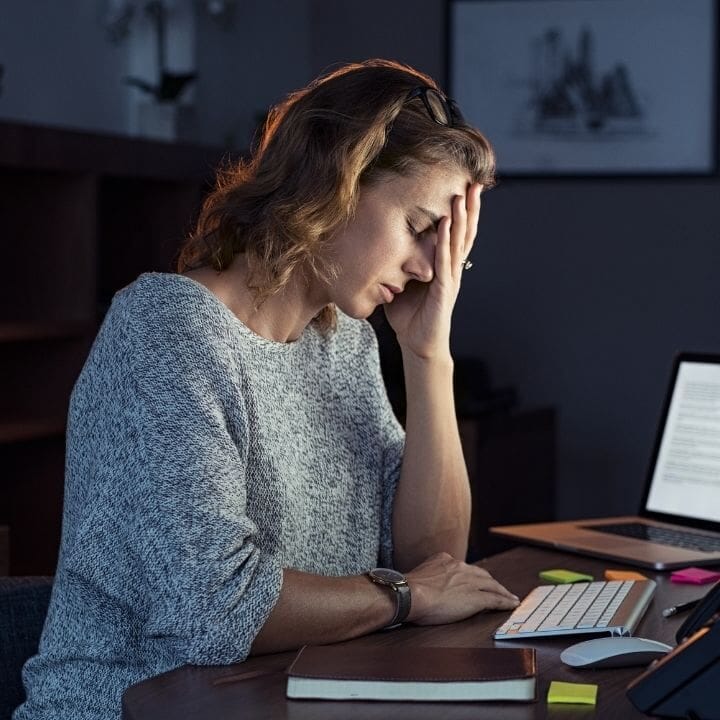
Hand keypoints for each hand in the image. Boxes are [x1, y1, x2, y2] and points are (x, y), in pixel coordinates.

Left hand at [384, 183, 481, 358]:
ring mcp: (450, 278)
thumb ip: (400, 265)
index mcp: (444, 266)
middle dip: (470, 207)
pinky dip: (446, 241)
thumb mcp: (403, 283)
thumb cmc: (410, 317)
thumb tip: (383, 246)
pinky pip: (445, 261)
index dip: (463, 212)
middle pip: (465, 233)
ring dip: (461, 218)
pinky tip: (447, 224)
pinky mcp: (444, 289)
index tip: (466, 187)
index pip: (456, 234)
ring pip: (459, 243)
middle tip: (476, 182)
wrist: (418, 344)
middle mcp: (452, 269)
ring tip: (464, 195)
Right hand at [405, 552, 519, 625]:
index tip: (476, 581)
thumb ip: (428, 577)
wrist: (410, 594)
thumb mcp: (419, 575)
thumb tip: (424, 586)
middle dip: (491, 582)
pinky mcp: (476, 597)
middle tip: (499, 589)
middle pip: (481, 574)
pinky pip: (495, 599)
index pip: (464, 568)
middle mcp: (459, 567)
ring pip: (492, 585)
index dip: (473, 576)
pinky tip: (511, 604)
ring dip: (502, 592)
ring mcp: (469, 582)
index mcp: (444, 560)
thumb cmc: (408, 590)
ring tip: (510, 597)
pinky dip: (505, 602)